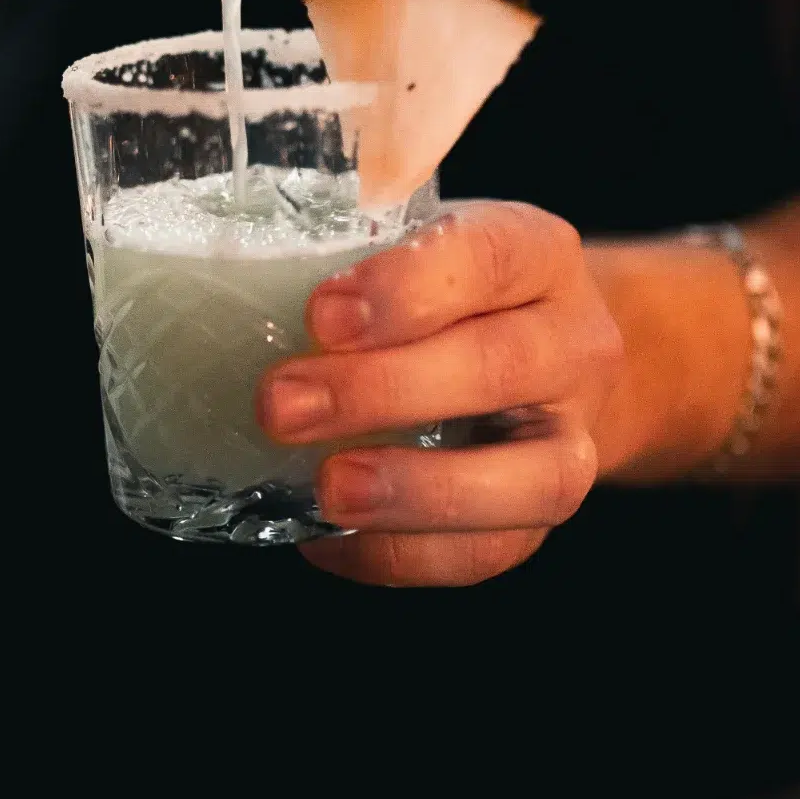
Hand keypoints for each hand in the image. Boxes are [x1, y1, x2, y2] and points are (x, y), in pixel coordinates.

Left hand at [256, 201, 623, 586]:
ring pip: (530, 478)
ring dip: (417, 490)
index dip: (407, 287)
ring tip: (327, 490)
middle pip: (501, 368)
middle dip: (383, 391)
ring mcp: (573, 438)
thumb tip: (225, 286)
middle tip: (281, 404)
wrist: (548, 361)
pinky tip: (331, 540)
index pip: (491, 255)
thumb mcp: (419, 244)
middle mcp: (574, 344)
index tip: (321, 314)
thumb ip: (354, 253)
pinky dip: (406, 554)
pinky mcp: (543, 517)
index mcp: (536, 254)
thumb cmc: (451, 294)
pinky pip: (492, 552)